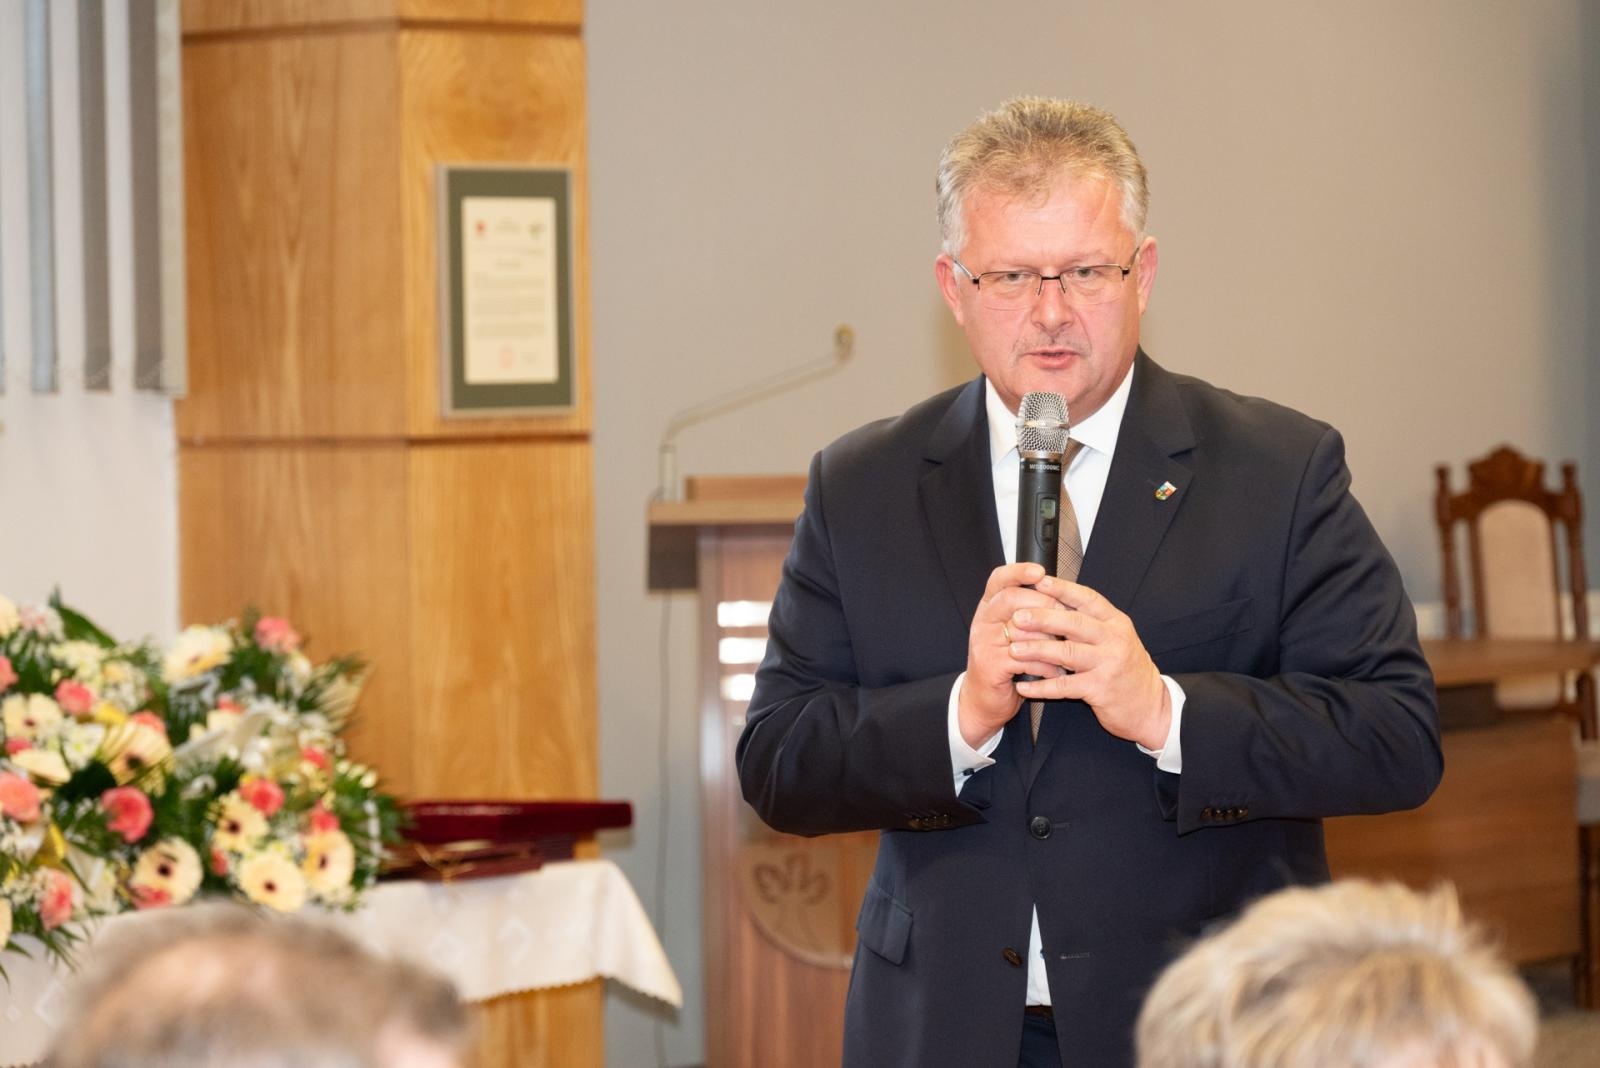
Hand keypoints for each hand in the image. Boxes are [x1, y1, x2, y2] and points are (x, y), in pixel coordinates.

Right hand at [957, 563, 1062, 747]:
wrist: (984, 699)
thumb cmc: (1006, 662)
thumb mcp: (1013, 632)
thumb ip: (1029, 612)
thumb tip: (1063, 595)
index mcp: (989, 608)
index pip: (998, 579)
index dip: (1018, 572)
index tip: (1040, 571)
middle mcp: (983, 621)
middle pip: (1011, 599)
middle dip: (1044, 605)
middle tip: (1066, 617)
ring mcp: (984, 643)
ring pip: (1021, 629)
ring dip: (1048, 639)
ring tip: (1066, 650)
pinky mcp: (991, 665)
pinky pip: (1024, 658)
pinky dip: (1045, 665)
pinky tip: (1055, 671)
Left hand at [1006, 576, 1171, 750]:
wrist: (1151, 706)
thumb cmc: (1126, 669)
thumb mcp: (1116, 639)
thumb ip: (1091, 622)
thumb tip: (1056, 600)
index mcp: (1116, 622)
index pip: (1087, 599)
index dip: (1062, 589)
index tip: (1038, 581)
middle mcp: (1115, 640)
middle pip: (1074, 623)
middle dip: (1043, 618)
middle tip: (1017, 616)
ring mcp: (1109, 664)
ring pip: (1067, 653)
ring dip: (1037, 650)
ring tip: (1013, 649)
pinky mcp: (1101, 689)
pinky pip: (1065, 686)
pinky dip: (1042, 686)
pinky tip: (1023, 686)